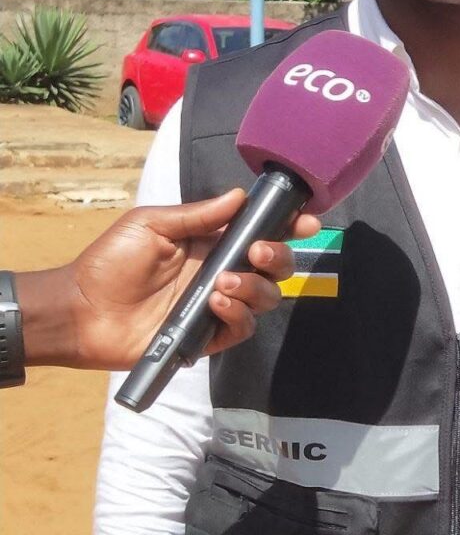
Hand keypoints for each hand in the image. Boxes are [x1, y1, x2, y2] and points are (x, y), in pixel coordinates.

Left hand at [18, 188, 320, 369]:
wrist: (79, 310)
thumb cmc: (110, 261)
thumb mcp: (152, 224)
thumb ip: (198, 215)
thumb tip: (240, 196)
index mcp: (213, 242)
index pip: (261, 232)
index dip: (288, 226)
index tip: (306, 220)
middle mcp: (222, 271)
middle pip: (275, 267)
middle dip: (278, 256)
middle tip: (257, 253)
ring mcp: (216, 306)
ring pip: (265, 298)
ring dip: (254, 287)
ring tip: (223, 282)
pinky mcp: (206, 338)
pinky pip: (241, 328)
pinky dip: (237, 314)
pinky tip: (215, 302)